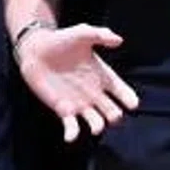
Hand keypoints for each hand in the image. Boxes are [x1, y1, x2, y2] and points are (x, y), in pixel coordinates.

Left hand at [14, 24, 139, 143]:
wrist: (36, 50)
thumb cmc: (62, 40)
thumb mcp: (82, 32)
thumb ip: (100, 34)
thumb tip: (118, 40)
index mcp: (104, 77)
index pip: (122, 91)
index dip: (129, 99)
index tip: (132, 104)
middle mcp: (95, 93)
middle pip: (112, 110)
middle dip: (115, 115)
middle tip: (113, 115)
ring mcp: (80, 103)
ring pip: (96, 121)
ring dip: (98, 126)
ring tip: (97, 127)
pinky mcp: (63, 110)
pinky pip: (72, 126)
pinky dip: (72, 133)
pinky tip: (70, 137)